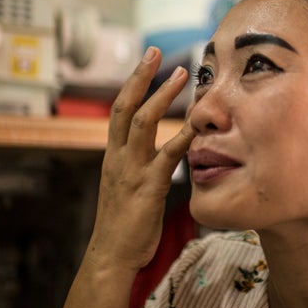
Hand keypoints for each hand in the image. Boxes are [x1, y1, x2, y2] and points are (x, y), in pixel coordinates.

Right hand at [88, 46, 194, 272]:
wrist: (112, 255)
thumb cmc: (124, 224)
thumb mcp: (126, 187)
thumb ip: (140, 166)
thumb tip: (162, 154)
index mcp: (113, 155)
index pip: (120, 111)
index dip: (132, 84)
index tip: (146, 62)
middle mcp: (118, 157)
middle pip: (124, 106)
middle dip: (140, 76)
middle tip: (155, 51)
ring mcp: (131, 170)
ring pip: (142, 122)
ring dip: (162, 95)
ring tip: (181, 74)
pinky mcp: (148, 186)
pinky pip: (167, 156)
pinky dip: (182, 137)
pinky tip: (196, 124)